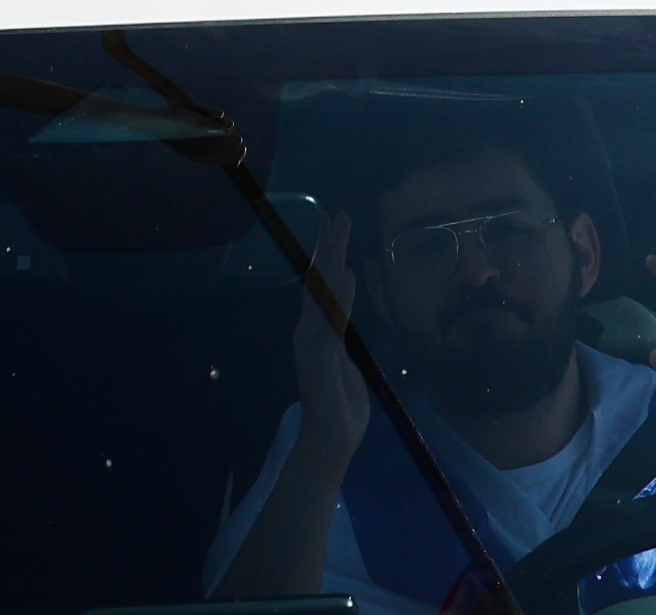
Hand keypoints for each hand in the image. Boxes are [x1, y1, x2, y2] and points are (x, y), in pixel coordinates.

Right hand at [286, 208, 370, 448]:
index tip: (333, 224)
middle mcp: (309, 330)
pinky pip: (332, 321)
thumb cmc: (340, 404)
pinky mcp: (320, 358)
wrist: (330, 442)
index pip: (321, 283)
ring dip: (333, 261)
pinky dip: (339, 298)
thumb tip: (342, 299)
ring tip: (339, 232)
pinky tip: (347, 277)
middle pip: (319, 280)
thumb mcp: (344, 359)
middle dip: (329, 246)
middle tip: (336, 214)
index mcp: (316, 330)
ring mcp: (312, 342)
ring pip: (323, 294)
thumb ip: (339, 331)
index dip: (328, 253)